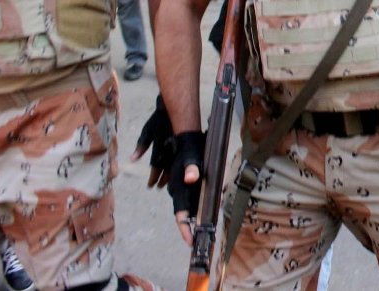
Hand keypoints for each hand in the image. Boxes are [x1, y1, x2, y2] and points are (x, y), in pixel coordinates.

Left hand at [130, 95, 174, 187]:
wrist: (175, 107)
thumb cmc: (158, 119)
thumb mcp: (147, 131)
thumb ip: (141, 146)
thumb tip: (132, 159)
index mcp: (160, 146)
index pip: (156, 166)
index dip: (153, 177)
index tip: (150, 185)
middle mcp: (170, 149)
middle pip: (166, 169)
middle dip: (162, 179)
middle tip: (159, 187)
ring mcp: (179, 147)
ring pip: (175, 166)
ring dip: (171, 176)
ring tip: (167, 183)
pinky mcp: (186, 145)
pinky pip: (182, 160)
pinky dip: (178, 168)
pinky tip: (178, 172)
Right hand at [169, 130, 205, 245]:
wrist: (182, 135)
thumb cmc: (188, 147)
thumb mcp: (191, 157)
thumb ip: (191, 168)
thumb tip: (191, 177)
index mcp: (178, 188)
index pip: (180, 215)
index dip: (184, 229)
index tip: (190, 242)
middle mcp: (177, 190)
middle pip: (182, 215)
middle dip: (188, 229)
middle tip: (197, 242)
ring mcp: (180, 187)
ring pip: (185, 208)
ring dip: (191, 220)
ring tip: (198, 233)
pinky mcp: (184, 182)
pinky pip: (188, 199)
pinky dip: (194, 208)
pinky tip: (201, 213)